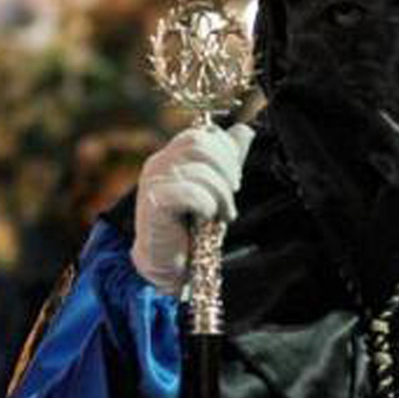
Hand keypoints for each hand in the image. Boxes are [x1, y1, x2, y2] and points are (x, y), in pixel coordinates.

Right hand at [131, 123, 254, 295]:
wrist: (169, 266)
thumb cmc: (191, 229)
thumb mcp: (215, 189)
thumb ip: (227, 160)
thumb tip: (245, 130)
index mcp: (171, 156)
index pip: (201, 133)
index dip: (225, 151)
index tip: (233, 178)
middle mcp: (159, 163)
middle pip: (200, 143)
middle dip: (226, 168)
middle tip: (232, 195)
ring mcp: (153, 181)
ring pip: (198, 168)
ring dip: (220, 193)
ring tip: (223, 214)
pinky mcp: (154, 203)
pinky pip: (189, 192)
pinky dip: (205, 205)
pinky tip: (205, 218)